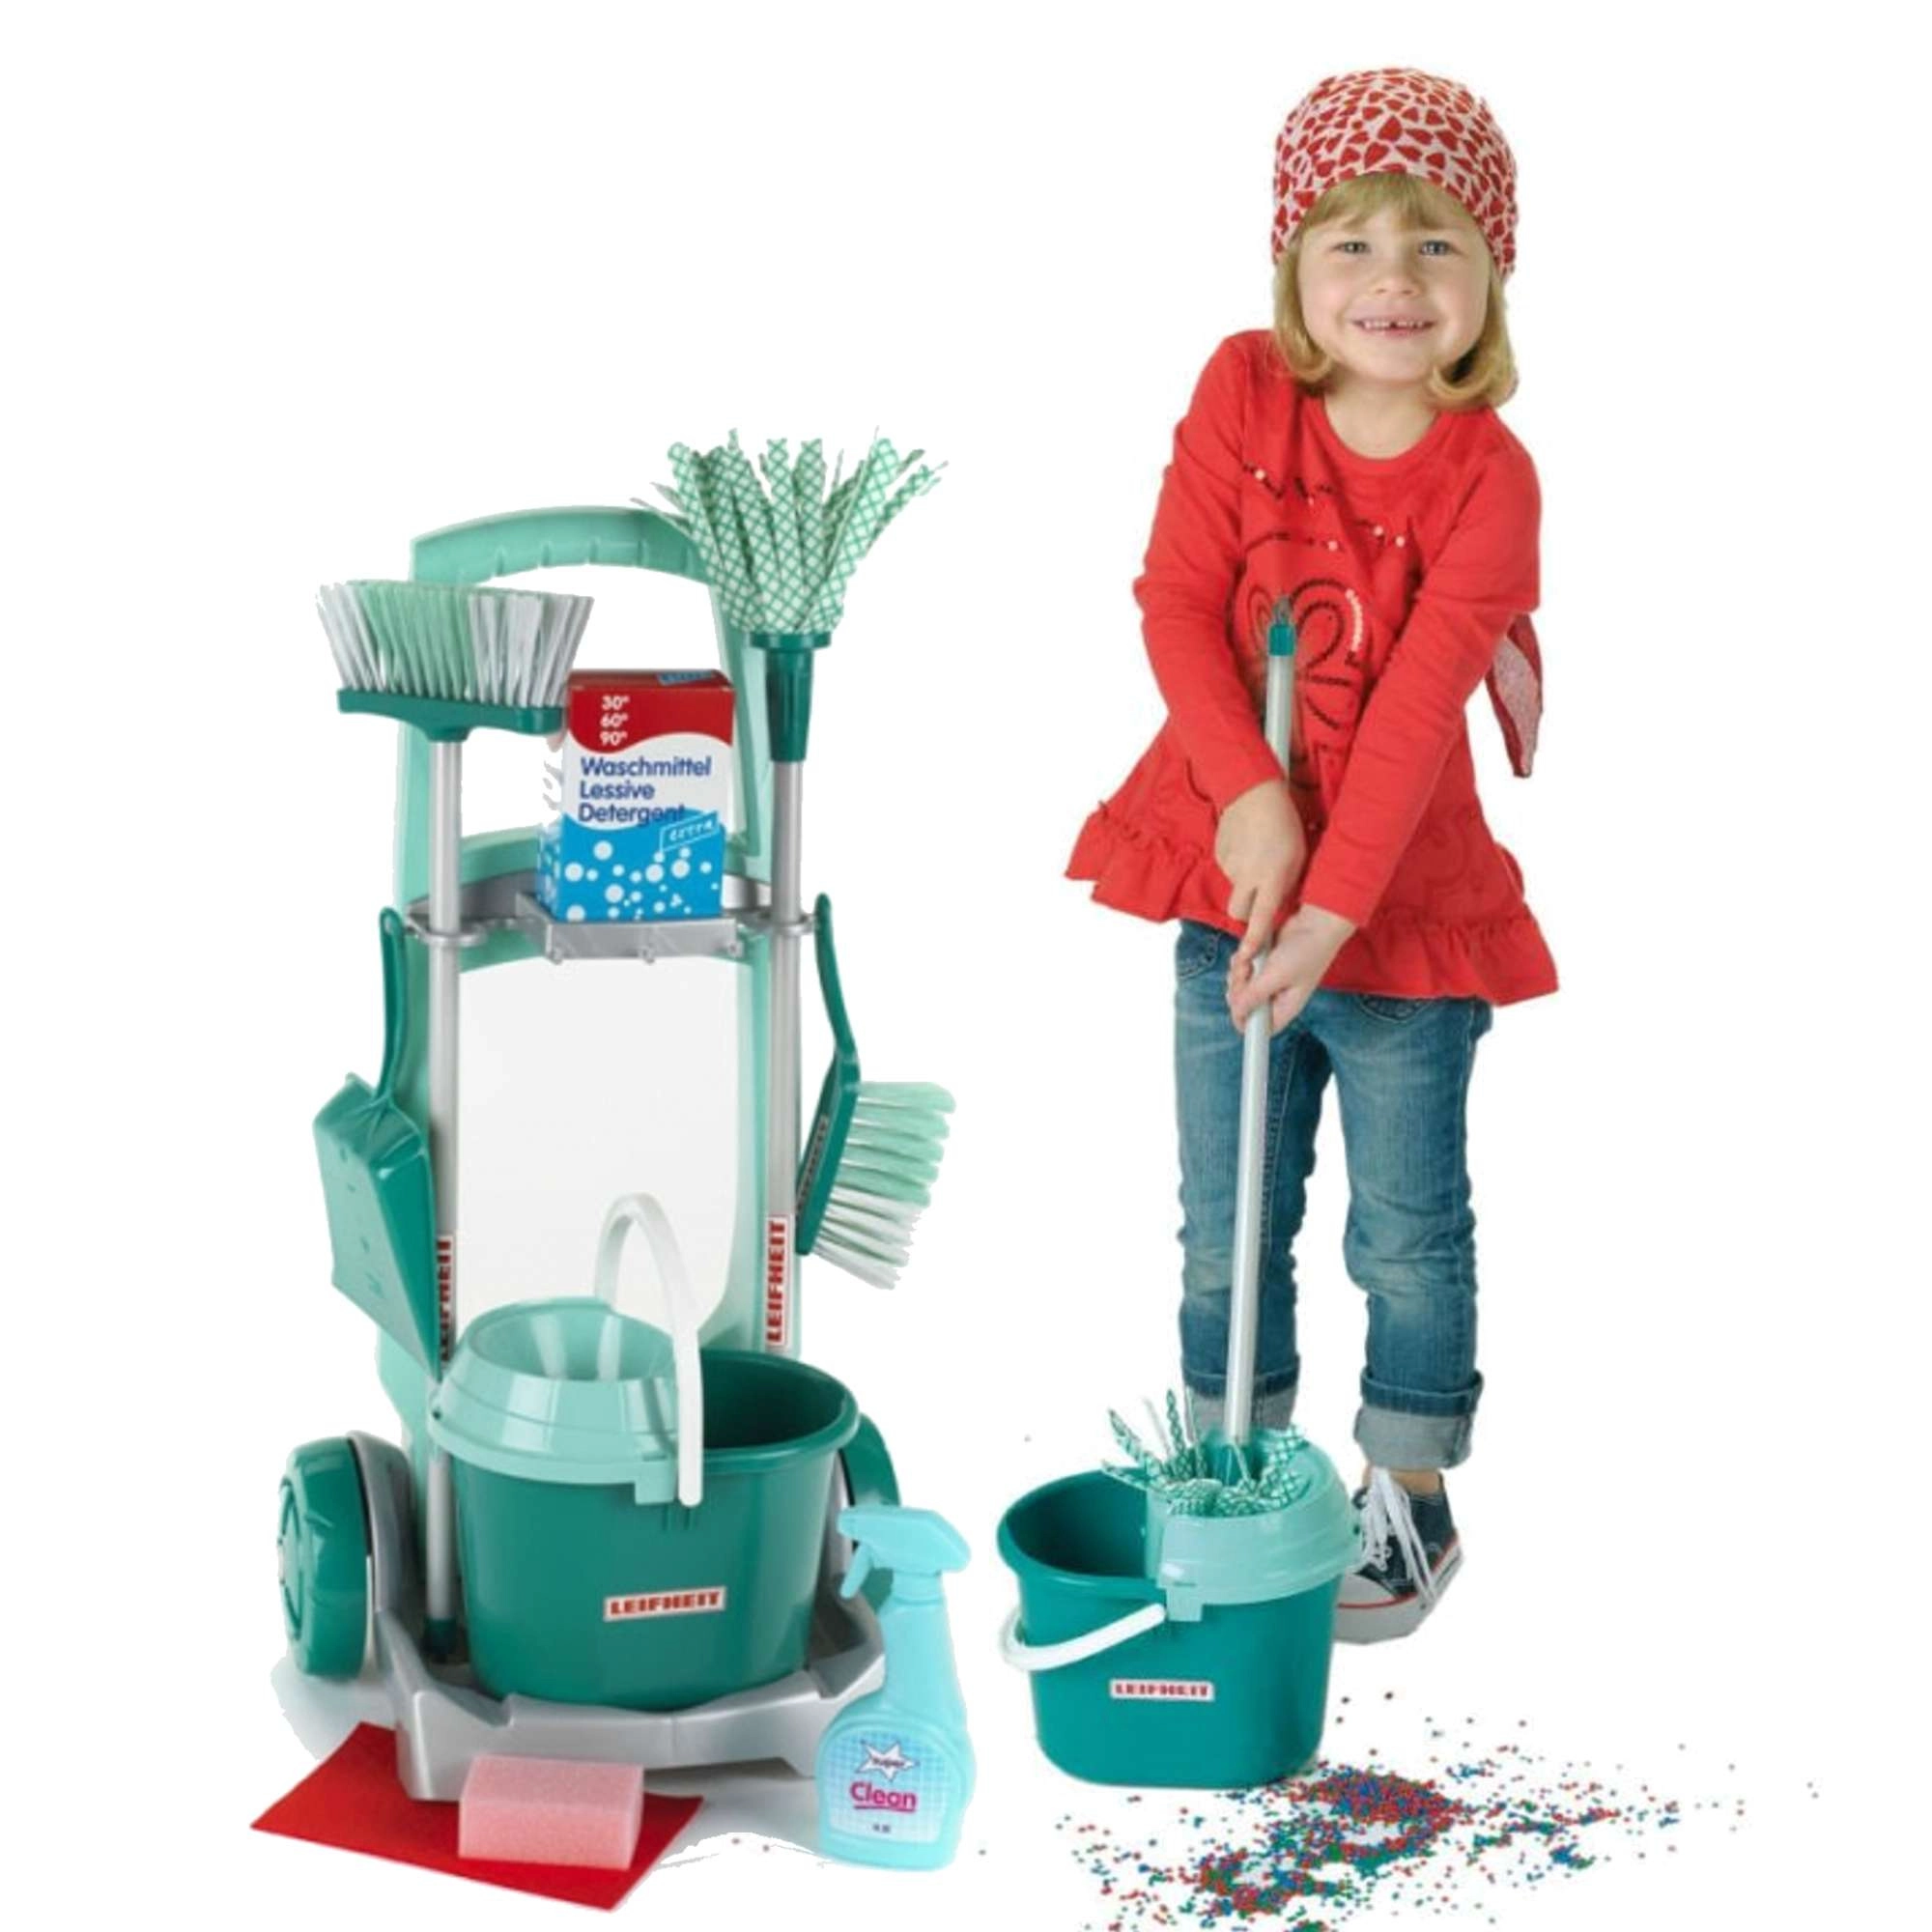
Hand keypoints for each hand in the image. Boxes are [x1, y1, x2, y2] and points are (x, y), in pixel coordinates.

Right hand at [1214, 778, 1305, 967]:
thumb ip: (1286, 886)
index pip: (1261, 918)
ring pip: (1235, 889)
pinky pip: (1228, 870)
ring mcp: (1229, 866)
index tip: (1248, 956)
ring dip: (1245, 883)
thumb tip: (1278, 906)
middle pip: (1238, 913)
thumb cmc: (1284, 824)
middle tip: (1260, 895)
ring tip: (1258, 858)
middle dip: (1246, 913)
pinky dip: (1237, 865)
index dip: (1254, 940)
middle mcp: (1247, 875)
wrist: (1252, 791)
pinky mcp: (1218, 855)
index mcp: (1271, 877)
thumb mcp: (1297, 857)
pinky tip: (1247, 847)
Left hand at [1227, 904, 1356, 1032]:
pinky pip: (1241, 969)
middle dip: (1237, 990)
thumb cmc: (1306, 951)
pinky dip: (1241, 960)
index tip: (1237, 1006)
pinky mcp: (1263, 965)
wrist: (1316, 922)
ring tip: (1249, 960)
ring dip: (1238, 972)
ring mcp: (1268, 981)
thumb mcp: (1276, 976)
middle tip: (1245, 974)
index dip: (1246, 1022)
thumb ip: (1254, 996)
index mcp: (1285, 1008)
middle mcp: (1276, 997)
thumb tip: (1237, 1013)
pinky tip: (1249, 952)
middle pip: (1244, 1007)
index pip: (1262, 1029)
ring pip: (1239, 986)